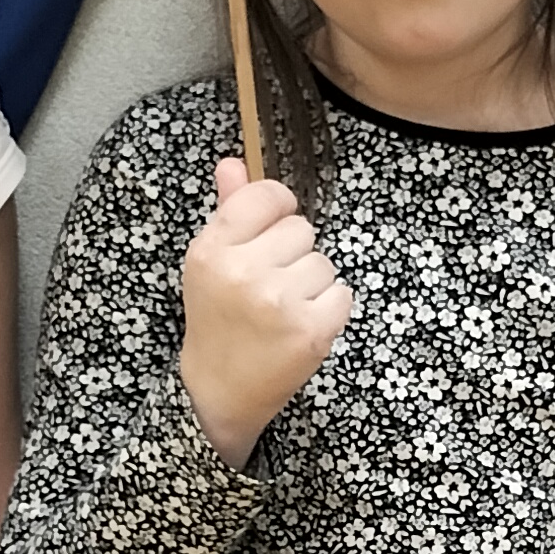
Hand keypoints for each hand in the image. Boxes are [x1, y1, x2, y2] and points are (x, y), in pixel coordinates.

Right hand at [178, 157, 353, 466]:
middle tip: (269, 286)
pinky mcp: (310, 330)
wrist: (221, 392)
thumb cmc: (219, 320)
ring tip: (283, 309)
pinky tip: (302, 324)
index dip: (278, 211)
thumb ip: (229, 209)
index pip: (268, 195)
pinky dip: (329, 310)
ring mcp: (278, 301)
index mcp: (212, 249)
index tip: (272, 232)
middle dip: (293, 254)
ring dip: (312, 284)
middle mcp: (243, 271)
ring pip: (324, 262)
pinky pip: (342, 294)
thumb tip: (234, 161)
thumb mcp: (212, 263)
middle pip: (302, 229)